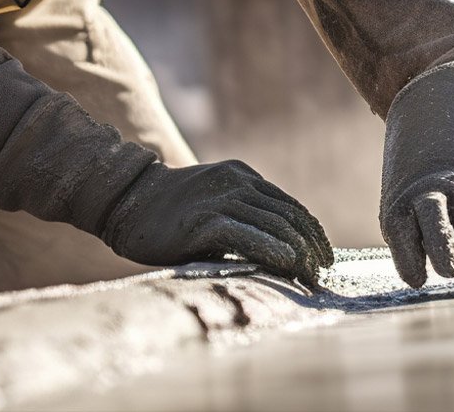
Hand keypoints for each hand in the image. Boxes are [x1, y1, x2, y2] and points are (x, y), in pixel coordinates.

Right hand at [100, 159, 332, 284]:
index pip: (290, 206)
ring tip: (311, 277)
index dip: (312, 233)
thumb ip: (243, 216)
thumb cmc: (172, 214)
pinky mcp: (205, 219)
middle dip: (311, 247)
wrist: (129, 202)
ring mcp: (221, 197)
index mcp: (242, 175)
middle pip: (288, 216)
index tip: (324, 257)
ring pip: (274, 225)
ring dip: (299, 254)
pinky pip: (247, 234)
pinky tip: (288, 264)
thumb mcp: (214, 204)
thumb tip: (280, 250)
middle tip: (322, 274)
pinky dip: (272, 248)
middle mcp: (237, 181)